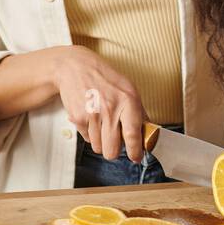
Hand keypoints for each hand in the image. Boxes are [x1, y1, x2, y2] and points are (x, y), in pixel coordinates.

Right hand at [52, 46, 146, 162]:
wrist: (75, 67)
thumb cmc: (105, 78)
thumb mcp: (128, 89)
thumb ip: (139, 112)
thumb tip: (148, 133)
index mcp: (128, 100)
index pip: (133, 134)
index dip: (135, 151)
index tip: (136, 157)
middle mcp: (111, 108)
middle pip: (112, 151)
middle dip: (114, 151)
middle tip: (115, 143)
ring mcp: (93, 114)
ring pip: (98, 148)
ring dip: (101, 141)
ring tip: (101, 124)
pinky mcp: (78, 118)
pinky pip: (87, 139)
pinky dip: (90, 133)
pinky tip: (91, 118)